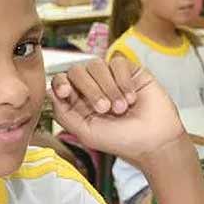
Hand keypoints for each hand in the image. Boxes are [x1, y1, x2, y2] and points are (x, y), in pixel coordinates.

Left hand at [50, 57, 185, 159]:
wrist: (154, 140)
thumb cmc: (121, 141)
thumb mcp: (86, 133)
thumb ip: (64, 114)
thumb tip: (50, 93)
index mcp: (79, 102)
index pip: (62, 81)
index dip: (60, 82)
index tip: (66, 92)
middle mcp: (93, 87)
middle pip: (77, 71)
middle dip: (89, 89)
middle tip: (104, 109)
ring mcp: (111, 78)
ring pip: (97, 65)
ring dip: (109, 88)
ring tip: (121, 108)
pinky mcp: (130, 71)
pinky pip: (117, 63)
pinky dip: (123, 81)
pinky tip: (132, 98)